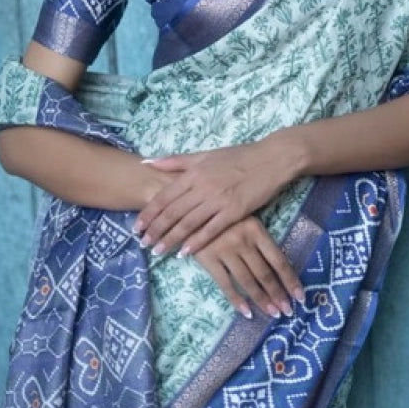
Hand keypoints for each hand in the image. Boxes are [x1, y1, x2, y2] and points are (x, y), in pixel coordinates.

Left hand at [135, 138, 300, 256]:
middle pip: (173, 212)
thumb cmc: (238, 156)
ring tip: (158, 251)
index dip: (149, 212)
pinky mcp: (235, 211)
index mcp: (194, 172)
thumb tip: (147, 162)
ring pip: (188, 223)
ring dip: (171, 239)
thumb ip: (176, 161)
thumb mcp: (205, 155)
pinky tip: (184, 253)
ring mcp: (219, 200)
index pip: (165, 195)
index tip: (137, 226)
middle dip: (155, 229)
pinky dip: (196, 242)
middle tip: (142, 243)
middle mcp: (203, 186)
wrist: (271, 158)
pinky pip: (211, 230)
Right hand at [192, 215, 303, 319]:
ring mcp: (225, 251)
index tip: (300, 296)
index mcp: (256, 230)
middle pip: (265, 274)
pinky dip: (237, 300)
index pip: (279, 260)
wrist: (191, 207)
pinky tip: (247, 312)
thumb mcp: (246, 219)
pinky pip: (226, 284)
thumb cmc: (223, 213)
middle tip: (288, 312)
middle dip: (278, 295)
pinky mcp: (209, 259)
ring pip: (248, 281)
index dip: (290, 280)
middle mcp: (243, 241)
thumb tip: (279, 267)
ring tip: (273, 314)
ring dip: (262, 300)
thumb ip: (260, 240)